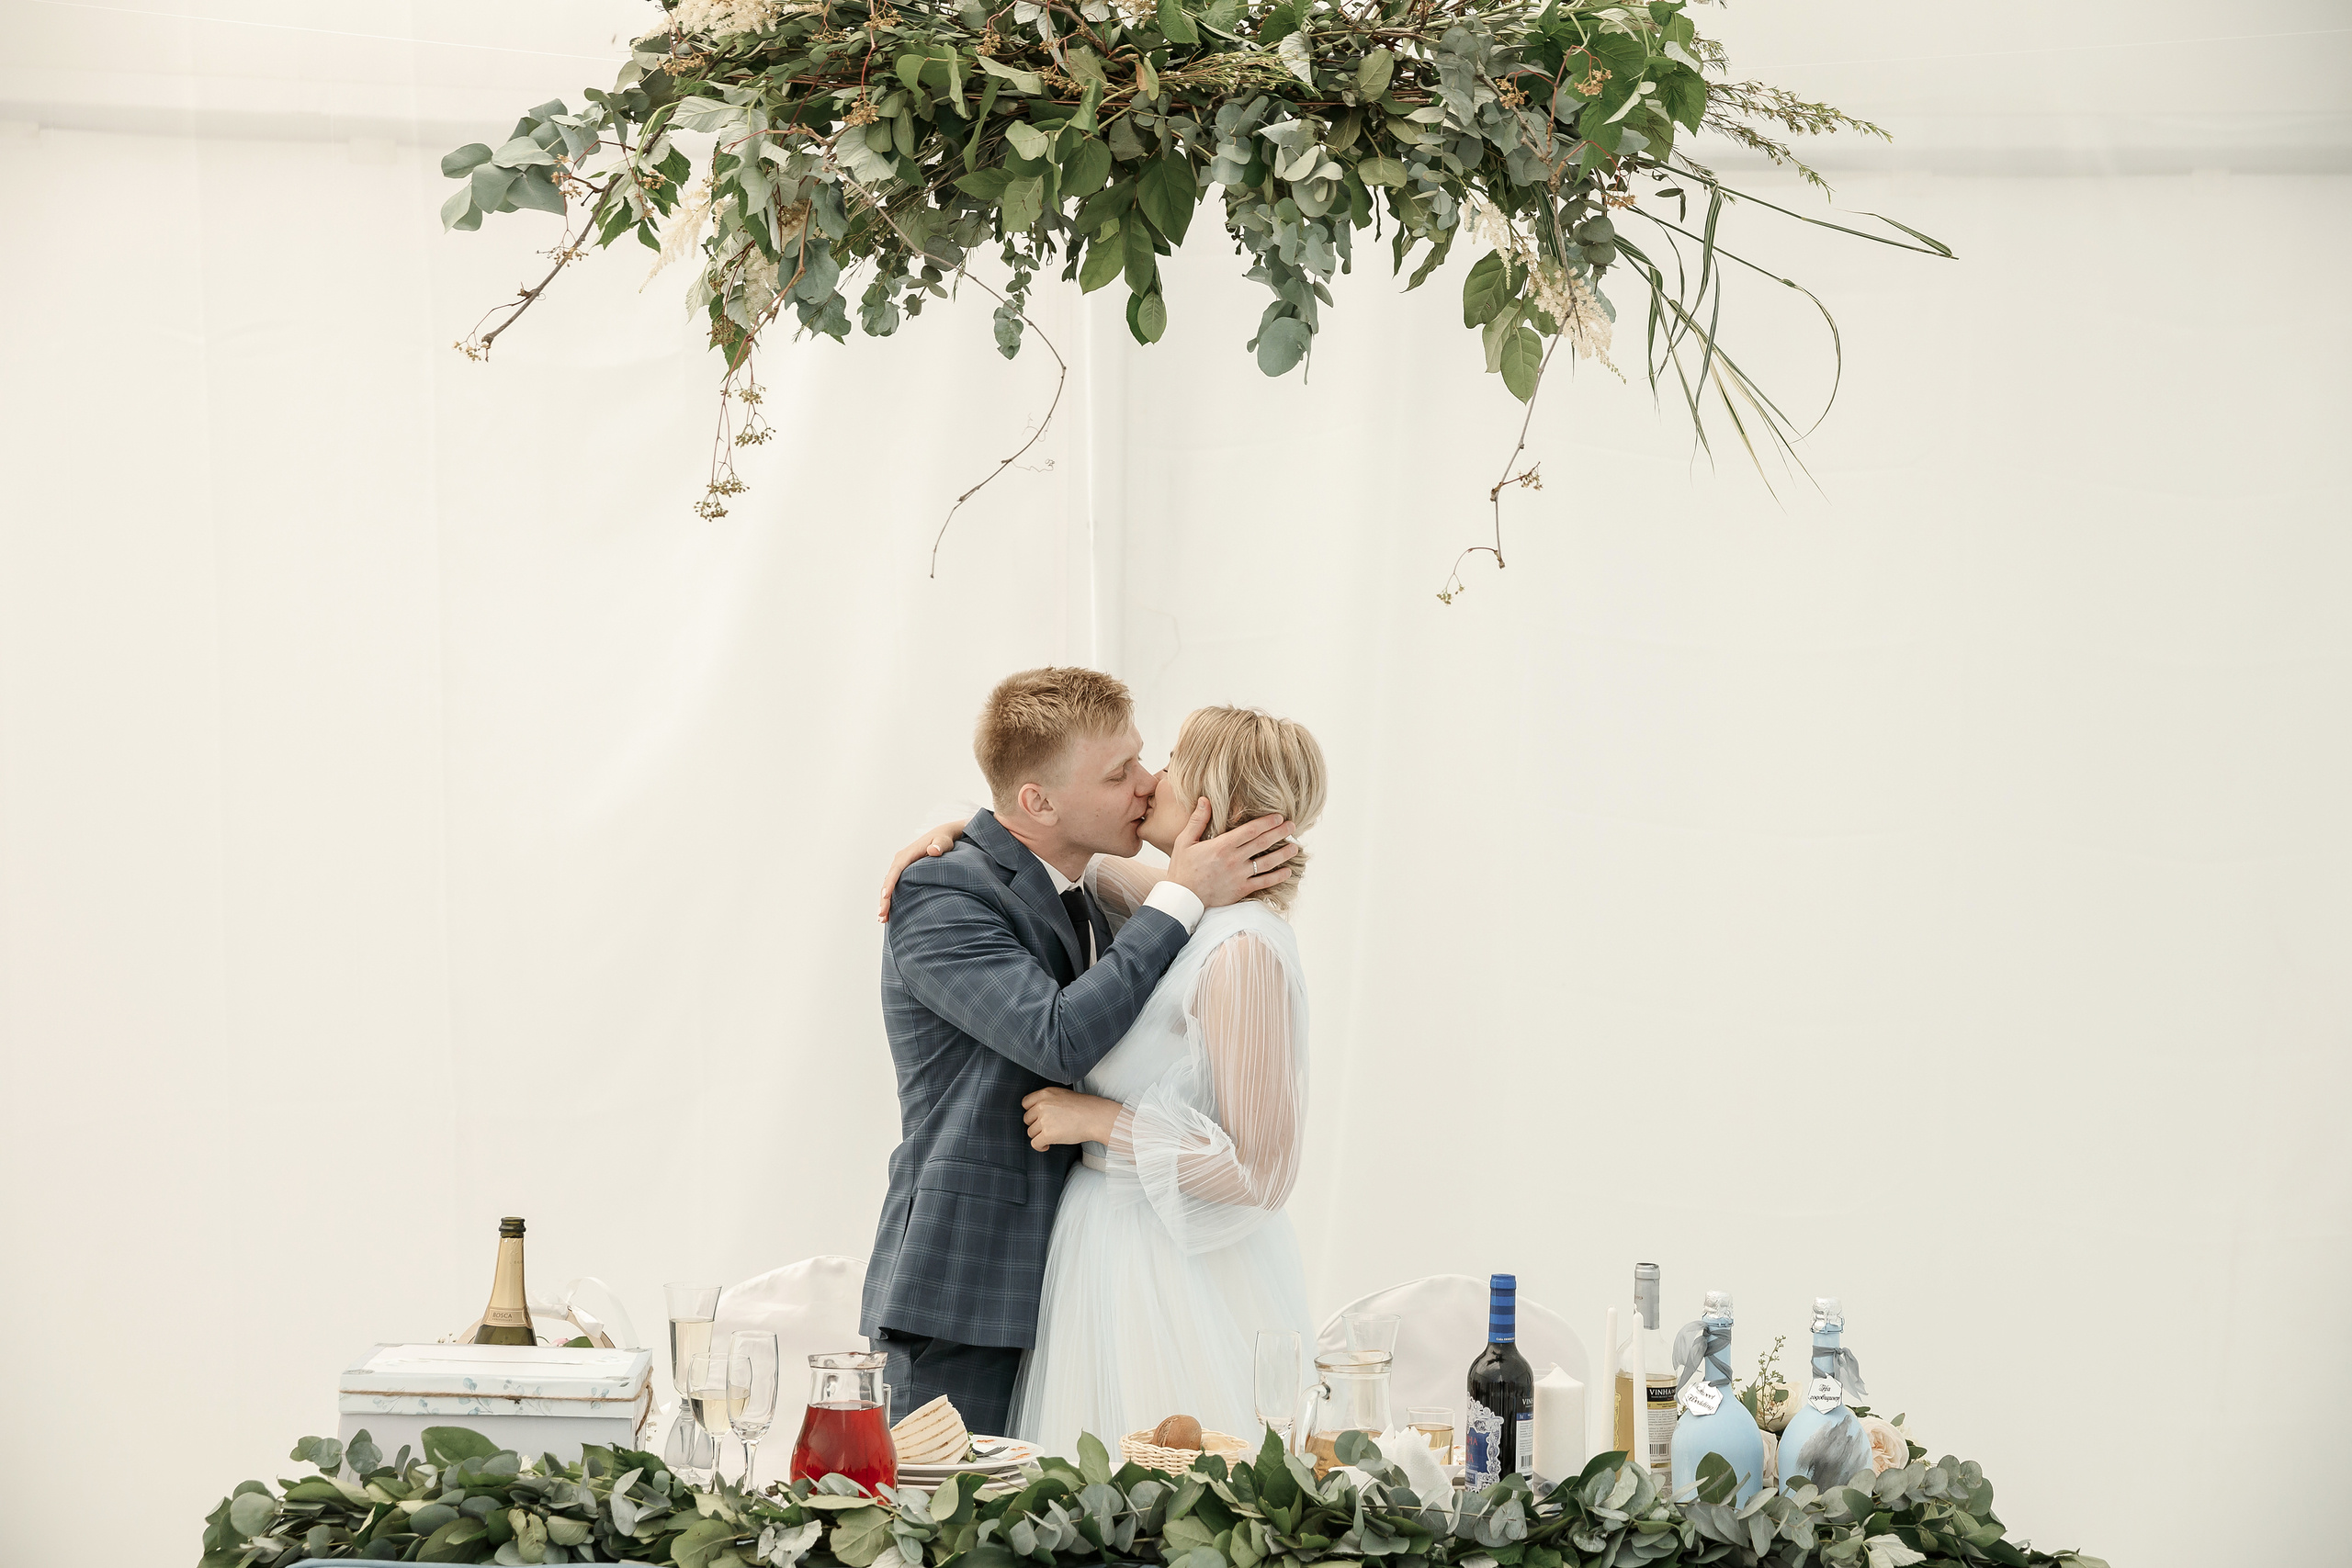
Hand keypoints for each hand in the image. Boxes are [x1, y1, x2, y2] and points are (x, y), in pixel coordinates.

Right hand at [877, 819, 966, 920]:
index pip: (896, 870)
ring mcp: (900, 867)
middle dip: (884, 898)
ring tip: (883, 919)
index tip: (885, 896)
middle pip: (888, 880)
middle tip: (882, 915)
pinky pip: (893, 885)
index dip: (890, 883)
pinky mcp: (902, 873)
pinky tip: (889, 913)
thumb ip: (940, 845)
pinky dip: (890, 898)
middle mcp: (900, 860)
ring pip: (888, 885)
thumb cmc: (943, 840)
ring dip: (885, 901)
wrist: (941, 836)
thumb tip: (934, 850)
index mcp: (907, 854)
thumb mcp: (943, 841)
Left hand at [1021, 1087, 1120, 1150]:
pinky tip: (1047, 1145)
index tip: (1038, 1117)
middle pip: (1027, 1119)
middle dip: (1036, 1125)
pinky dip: (1040, 1146)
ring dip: (1039, 1136)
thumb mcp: (1062, 1095)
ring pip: (1030, 1132)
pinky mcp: (1047, 1134)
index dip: (1031, 1112)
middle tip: (1048, 1128)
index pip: (1025, 1103)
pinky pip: (1035, 1143)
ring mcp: (1044, 1120)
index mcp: (1045, 1093)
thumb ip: (1047, 1100)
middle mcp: (1042, 1105)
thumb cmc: (1083, 1107)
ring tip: (1051, 1136)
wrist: (1095, 1117)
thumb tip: (1036, 1112)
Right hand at [1163, 801, 1297, 908]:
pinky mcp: (1241, 890)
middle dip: (1280, 833)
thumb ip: (1197, 820)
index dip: (1267, 822)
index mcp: (1222, 846)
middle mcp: (1234, 860)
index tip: (1278, 817)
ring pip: (1267, 863)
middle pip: (1262, 843)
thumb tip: (1204, 799)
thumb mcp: (1184, 841)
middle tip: (1293, 826)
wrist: (1183, 898)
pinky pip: (1263, 883)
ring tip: (1295, 847)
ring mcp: (1239, 876)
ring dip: (1283, 854)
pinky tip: (1288, 871)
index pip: (1250, 830)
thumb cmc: (1182, 869)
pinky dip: (1277, 877)